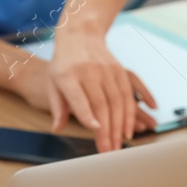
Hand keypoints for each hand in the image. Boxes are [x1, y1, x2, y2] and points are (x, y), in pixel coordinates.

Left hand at [45, 30, 156, 152]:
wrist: (80, 35)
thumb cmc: (63, 64)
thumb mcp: (53, 83)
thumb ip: (58, 107)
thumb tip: (57, 128)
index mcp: (67, 75)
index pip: (78, 97)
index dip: (87, 113)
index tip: (95, 128)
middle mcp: (88, 71)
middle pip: (101, 104)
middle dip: (107, 130)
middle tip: (108, 151)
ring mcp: (106, 69)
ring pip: (117, 101)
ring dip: (120, 126)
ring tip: (119, 145)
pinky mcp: (119, 70)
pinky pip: (129, 94)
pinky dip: (132, 113)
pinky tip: (131, 129)